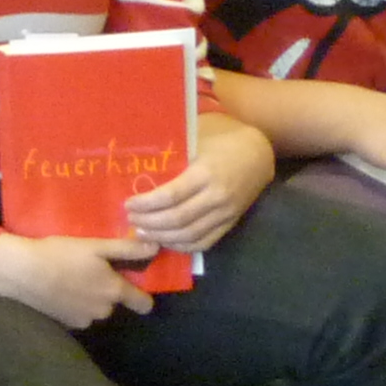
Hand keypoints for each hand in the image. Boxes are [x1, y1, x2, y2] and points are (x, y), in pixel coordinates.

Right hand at [0, 229, 153, 329]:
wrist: (23, 272)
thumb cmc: (61, 254)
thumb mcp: (96, 246)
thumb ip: (127, 249)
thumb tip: (156, 247)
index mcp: (114, 290)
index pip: (143, 304)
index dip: (142, 295)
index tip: (132, 282)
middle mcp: (104, 310)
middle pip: (116, 302)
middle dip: (108, 289)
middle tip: (90, 269)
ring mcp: (85, 319)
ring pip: (97, 308)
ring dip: (91, 297)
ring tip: (73, 278)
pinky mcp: (67, 324)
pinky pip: (80, 314)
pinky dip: (75, 304)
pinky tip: (61, 289)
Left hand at [126, 112, 273, 252]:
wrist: (258, 154)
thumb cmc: (221, 141)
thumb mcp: (197, 139)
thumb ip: (173, 153)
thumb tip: (138, 160)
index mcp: (205, 173)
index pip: (171, 196)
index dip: (146, 204)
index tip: (128, 204)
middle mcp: (216, 197)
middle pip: (177, 219)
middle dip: (149, 223)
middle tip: (131, 220)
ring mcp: (226, 213)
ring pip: (189, 235)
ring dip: (162, 237)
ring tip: (142, 232)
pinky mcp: (230, 224)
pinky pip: (204, 243)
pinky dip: (182, 245)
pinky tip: (165, 240)